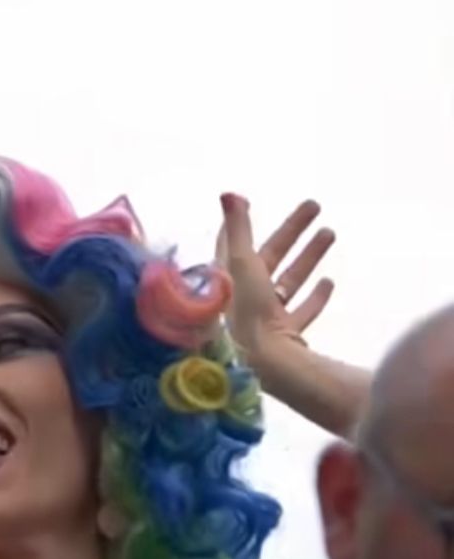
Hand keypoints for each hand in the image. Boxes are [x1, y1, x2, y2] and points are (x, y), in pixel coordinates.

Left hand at [218, 193, 336, 373]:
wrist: (264, 365)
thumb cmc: (247, 313)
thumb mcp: (241, 264)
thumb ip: (238, 230)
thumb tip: (229, 193)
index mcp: (226, 281)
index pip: (231, 245)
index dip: (239, 223)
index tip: (247, 201)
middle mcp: (242, 300)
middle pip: (268, 258)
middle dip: (291, 231)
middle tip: (315, 205)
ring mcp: (264, 321)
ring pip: (288, 282)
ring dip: (308, 257)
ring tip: (330, 232)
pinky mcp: (285, 339)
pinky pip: (301, 313)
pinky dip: (314, 298)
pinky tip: (329, 282)